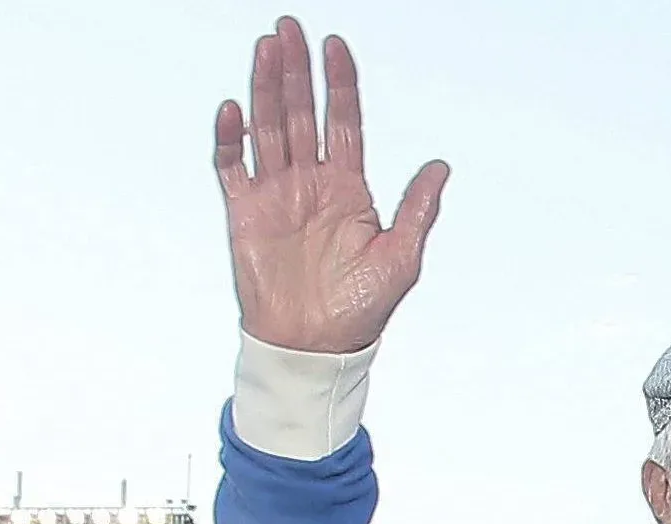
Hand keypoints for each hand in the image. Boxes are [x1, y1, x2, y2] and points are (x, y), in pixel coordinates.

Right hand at [215, 16, 450, 353]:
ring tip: (266, 49)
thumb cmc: (360, 309)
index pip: (343, 121)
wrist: (316, 345)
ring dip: (264, 88)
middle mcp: (310, 183)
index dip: (340, 84)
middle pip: (300, 113)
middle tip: (289, 29)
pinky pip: (232, 168)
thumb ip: (417, 209)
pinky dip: (230, 139)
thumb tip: (441, 167)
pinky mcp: (245, 214)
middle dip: (295, 71)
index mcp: (348, 187)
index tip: (336, 45)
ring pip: (267, 128)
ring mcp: (276, 195)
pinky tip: (234, 108)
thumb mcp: (402, 258)